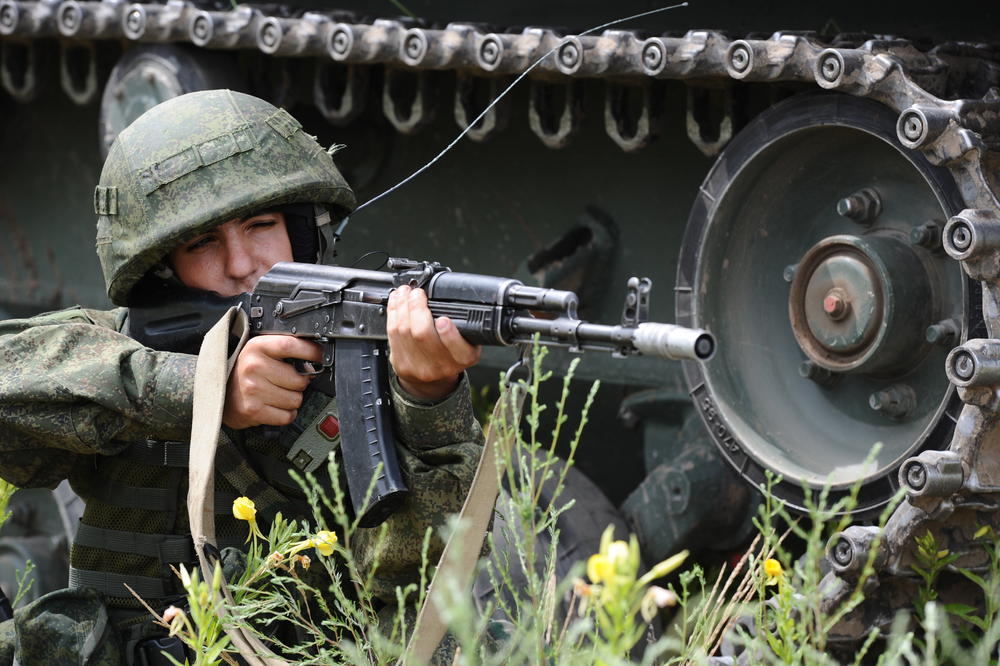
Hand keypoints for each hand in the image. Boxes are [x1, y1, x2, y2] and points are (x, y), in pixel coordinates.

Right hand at [222, 336, 322, 428]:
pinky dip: (285, 414)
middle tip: (285, 382)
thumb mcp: (258, 351)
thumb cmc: (242, 371)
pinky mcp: (254, 410)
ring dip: (291, 399)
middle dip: (299, 383)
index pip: (291, 345)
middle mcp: (254, 367)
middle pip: (299, 379)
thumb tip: (315, 357)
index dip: (311, 352)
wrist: (217, 393)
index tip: (318, 356)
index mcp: (256, 347)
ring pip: (296, 399)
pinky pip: (287, 415)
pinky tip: (274, 406)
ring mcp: (253, 390)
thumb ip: (282, 350)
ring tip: (276, 394)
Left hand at [387, 285, 481, 400]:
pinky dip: (393, 312)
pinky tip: (396, 301)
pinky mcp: (400, 363)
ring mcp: (418, 366)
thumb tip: (446, 298)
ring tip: (405, 292)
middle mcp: (441, 366)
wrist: (432, 380)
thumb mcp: (467, 343)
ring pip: (404, 330)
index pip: (459, 349)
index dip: (449, 334)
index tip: (443, 319)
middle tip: (417, 293)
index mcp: (463, 358)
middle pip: (423, 335)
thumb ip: (462, 326)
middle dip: (417, 308)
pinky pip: (392, 333)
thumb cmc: (450, 355)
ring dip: (402, 305)